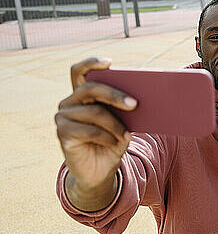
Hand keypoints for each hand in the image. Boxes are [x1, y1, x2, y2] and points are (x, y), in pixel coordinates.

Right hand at [54, 57, 136, 209]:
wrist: (100, 171)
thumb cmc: (112, 141)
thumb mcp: (122, 122)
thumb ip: (123, 107)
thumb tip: (139, 97)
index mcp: (82, 95)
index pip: (79, 71)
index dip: (91, 63)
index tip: (110, 62)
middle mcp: (69, 102)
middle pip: (90, 89)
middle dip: (115, 95)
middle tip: (135, 103)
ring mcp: (63, 117)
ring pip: (95, 112)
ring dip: (116, 124)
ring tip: (127, 135)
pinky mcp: (62, 133)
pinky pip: (90, 130)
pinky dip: (107, 136)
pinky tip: (115, 142)